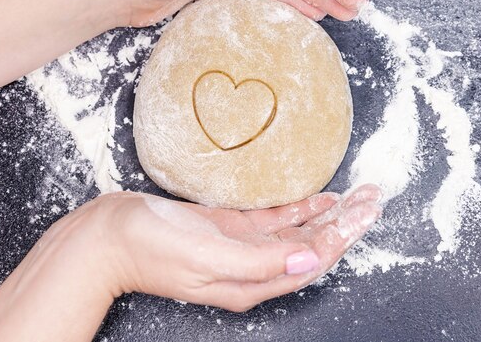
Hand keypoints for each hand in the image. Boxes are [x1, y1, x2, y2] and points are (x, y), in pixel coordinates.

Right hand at [104, 185, 381, 311]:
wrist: (108, 237)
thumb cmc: (151, 247)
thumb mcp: (207, 256)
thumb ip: (260, 260)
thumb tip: (310, 258)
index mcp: (250, 282)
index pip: (311, 261)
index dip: (342, 238)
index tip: (366, 214)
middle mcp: (252, 268)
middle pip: (310, 247)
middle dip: (344, 225)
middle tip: (372, 199)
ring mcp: (241, 248)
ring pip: (296, 233)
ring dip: (327, 216)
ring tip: (356, 198)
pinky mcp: (228, 230)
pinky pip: (274, 222)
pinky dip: (299, 210)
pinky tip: (319, 200)